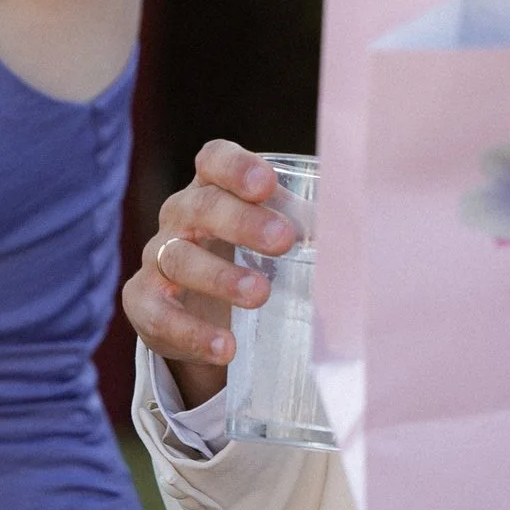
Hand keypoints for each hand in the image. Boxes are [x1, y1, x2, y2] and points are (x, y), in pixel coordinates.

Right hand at [121, 141, 296, 409]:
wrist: (201, 310)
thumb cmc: (248, 255)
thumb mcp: (273, 233)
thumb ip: (307, 224)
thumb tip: (365, 226)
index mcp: (212, 187)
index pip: (213, 161)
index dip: (235, 167)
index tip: (265, 184)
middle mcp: (180, 217)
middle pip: (200, 207)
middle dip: (241, 222)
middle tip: (284, 241)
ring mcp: (158, 258)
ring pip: (179, 259)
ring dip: (221, 276)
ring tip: (260, 294)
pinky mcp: (144, 302)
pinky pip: (160, 314)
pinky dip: (192, 333)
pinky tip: (225, 348)